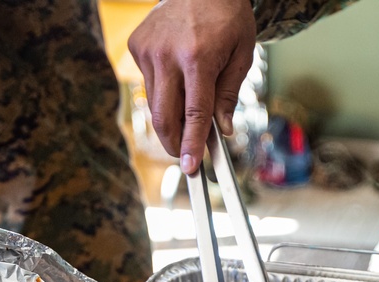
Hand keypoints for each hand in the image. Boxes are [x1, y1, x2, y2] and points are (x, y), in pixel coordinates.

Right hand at [128, 0, 255, 173]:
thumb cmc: (227, 18)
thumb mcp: (242, 54)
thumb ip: (229, 94)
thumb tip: (222, 130)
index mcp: (198, 58)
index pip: (195, 113)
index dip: (193, 144)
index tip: (191, 167)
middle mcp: (167, 54)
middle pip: (164, 116)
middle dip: (174, 142)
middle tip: (185, 156)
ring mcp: (148, 50)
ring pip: (155, 103)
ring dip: (171, 117)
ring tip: (188, 112)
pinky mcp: (136, 46)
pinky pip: (149, 84)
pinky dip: (164, 92)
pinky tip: (177, 77)